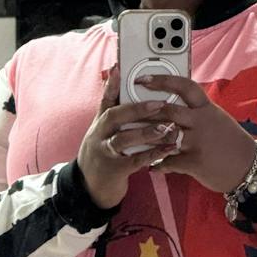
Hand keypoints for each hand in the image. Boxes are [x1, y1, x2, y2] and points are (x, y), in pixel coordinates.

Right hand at [77, 66, 183, 208]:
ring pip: (123, 139)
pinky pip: (134, 161)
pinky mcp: (114, 170)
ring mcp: (104, 153)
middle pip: (113, 117)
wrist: (90, 188)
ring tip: (166, 128)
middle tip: (158, 104)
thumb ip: (115, 116)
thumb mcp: (104, 134)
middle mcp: (98, 136)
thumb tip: (124, 91)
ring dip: (145, 133)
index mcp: (99, 124)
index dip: (111, 84)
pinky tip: (167, 149)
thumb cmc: (103, 155)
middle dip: (136, 109)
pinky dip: (151, 154)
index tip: (120, 68)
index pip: (104, 100)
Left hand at [135, 73, 256, 193]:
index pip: (185, 86)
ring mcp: (198, 141)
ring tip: (134, 138)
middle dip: (146, 109)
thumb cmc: (231, 142)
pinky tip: (152, 166)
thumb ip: (197, 112)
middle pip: (169, 109)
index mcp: (207, 108)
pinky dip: (158, 164)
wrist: (249, 167)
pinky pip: (169, 161)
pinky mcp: (194, 161)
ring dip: (147, 137)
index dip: (163, 80)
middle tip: (129, 109)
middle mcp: (202, 122)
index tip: (144, 78)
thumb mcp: (217, 119)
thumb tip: (175, 103)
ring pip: (164, 135)